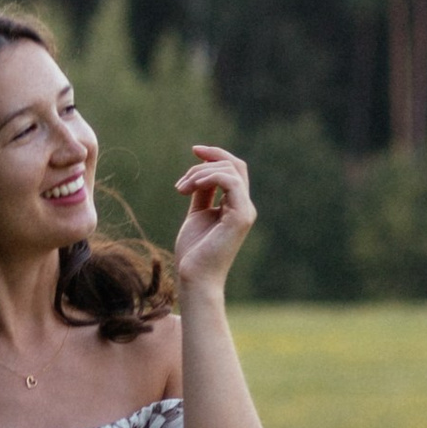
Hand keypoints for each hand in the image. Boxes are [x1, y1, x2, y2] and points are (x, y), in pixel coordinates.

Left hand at [172, 143, 255, 295]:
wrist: (194, 277)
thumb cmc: (194, 251)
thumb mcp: (196, 214)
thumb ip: (202, 193)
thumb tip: (199, 172)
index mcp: (237, 205)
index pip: (234, 169)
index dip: (215, 155)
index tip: (194, 150)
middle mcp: (245, 206)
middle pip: (234, 165)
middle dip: (205, 163)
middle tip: (181, 184)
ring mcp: (245, 212)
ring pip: (231, 170)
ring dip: (201, 173)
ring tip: (181, 190)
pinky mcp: (240, 217)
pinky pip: (230, 182)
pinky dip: (209, 178)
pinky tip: (190, 188)